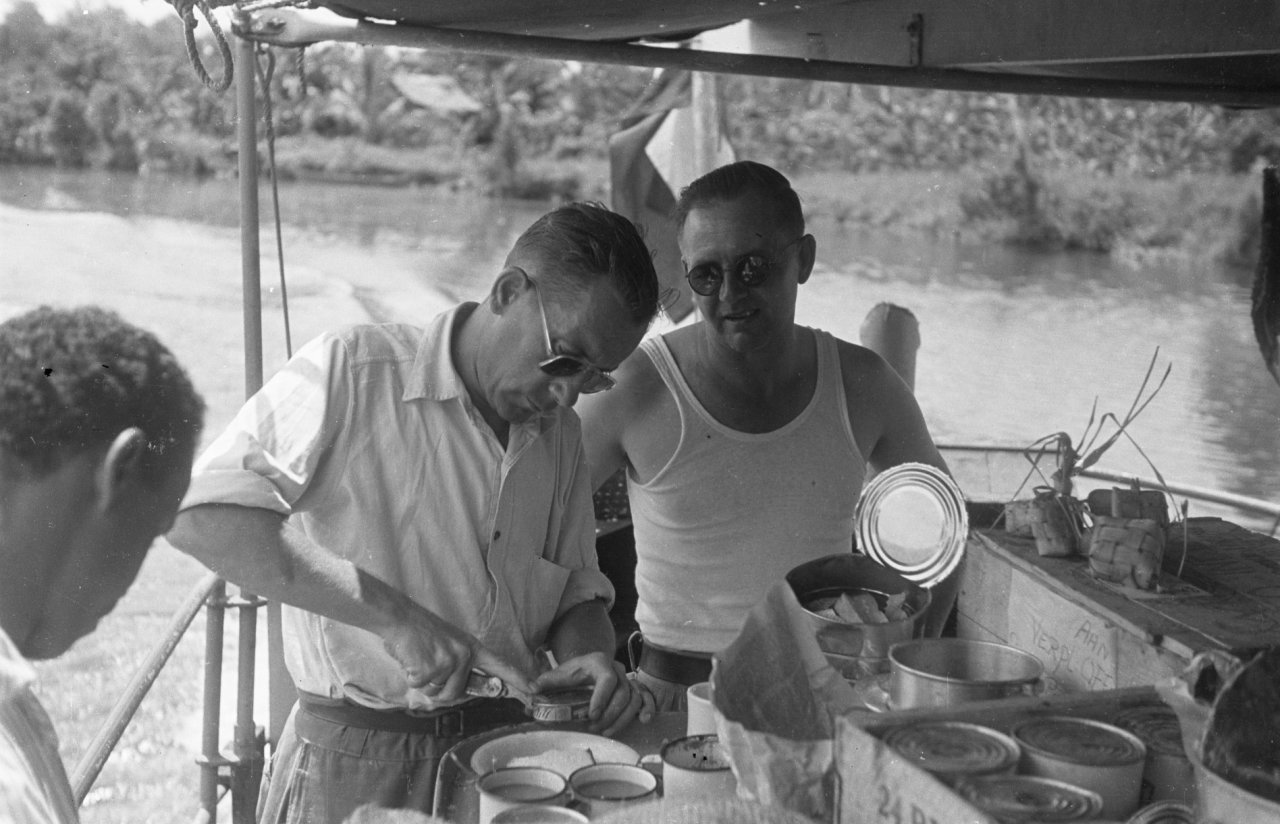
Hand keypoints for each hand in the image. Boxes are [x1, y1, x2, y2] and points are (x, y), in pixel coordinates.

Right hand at [378, 609, 533, 701]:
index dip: (518, 678)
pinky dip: (411, 677)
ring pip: (437, 693)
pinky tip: (411, 660)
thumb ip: (462, 666)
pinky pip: (420, 688)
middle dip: (439, 688)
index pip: (500, 665)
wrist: (401, 617)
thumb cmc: (422, 633)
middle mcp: (464, 655)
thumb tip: (467, 691)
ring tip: (420, 661)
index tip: (535, 688)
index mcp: (472, 648)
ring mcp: (448, 662)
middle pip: (456, 693)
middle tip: (428, 665)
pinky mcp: (430, 669)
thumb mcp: (450, 644)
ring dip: (424, 683)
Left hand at [533, 652, 654, 735]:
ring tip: (606, 732)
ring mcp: (628, 680)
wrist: (587, 666)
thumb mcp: (557, 675)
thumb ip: (544, 683)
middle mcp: (617, 669)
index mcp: (599, 662)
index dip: (601, 698)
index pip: (606, 679)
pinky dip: (648, 709)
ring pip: (634, 699)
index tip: (591, 715)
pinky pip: (647, 698)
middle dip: (609, 714)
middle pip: (622, 693)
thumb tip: (530, 692)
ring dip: (623, 718)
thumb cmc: (572, 673)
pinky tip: (644, 721)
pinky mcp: (634, 689)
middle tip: (594, 728)